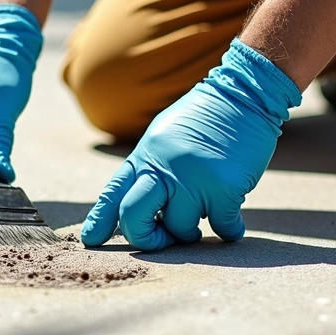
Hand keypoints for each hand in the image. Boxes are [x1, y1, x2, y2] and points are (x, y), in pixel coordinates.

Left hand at [80, 40, 301, 250]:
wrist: (243, 94)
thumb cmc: (204, 119)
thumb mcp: (163, 137)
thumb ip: (149, 168)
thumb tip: (134, 207)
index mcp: (145, 155)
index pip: (113, 193)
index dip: (99, 220)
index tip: (91, 239)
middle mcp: (163, 167)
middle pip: (133, 217)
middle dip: (144, 238)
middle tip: (161, 238)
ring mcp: (193, 179)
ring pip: (179, 228)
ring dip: (190, 231)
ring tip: (203, 215)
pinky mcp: (225, 188)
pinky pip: (221, 227)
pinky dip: (228, 231)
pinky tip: (231, 226)